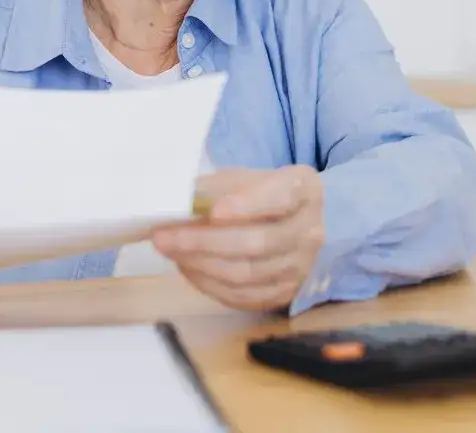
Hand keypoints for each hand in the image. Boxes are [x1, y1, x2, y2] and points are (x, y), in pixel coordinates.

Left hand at [151, 165, 323, 311]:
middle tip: (164, 237)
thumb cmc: (258, 193)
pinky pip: (243, 296)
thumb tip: (175, 203)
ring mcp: (301, 266)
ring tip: (170, 251)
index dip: (248, 205)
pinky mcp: (285, 293)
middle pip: (257, 242)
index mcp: (304, 189)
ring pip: (246, 274)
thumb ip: (214, 187)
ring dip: (200, 265)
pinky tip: (188, 268)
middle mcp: (311, 230)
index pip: (281, 196)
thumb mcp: (240, 178)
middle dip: (204, 241)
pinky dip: (209, 284)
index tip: (215, 211)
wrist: (285, 222)